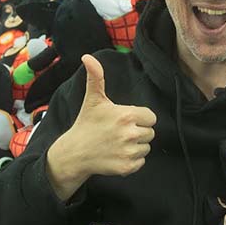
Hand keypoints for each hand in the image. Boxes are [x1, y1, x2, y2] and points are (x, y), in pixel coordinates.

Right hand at [47, 55, 156, 198]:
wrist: (74, 153)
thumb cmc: (87, 124)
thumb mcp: (93, 100)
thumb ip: (96, 77)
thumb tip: (87, 57)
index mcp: (127, 115)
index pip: (151, 117)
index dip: (140, 118)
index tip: (125, 120)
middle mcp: (130, 134)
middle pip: (150, 132)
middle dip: (138, 132)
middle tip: (119, 133)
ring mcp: (129, 152)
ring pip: (146, 148)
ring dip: (136, 146)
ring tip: (118, 143)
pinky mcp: (127, 167)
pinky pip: (141, 162)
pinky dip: (132, 161)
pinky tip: (118, 155)